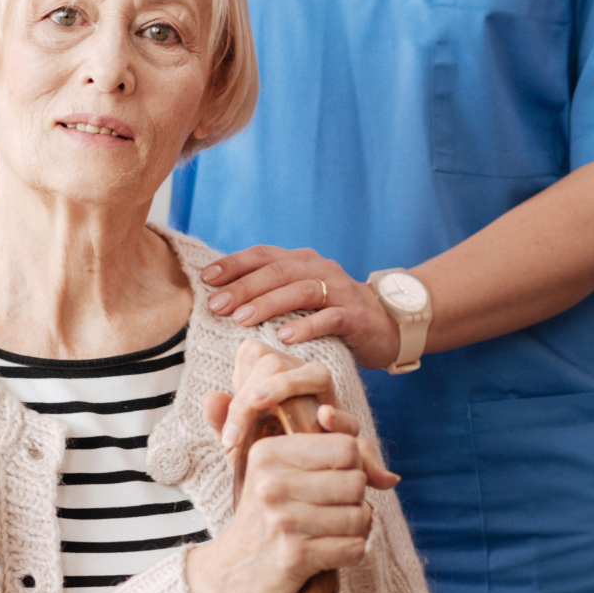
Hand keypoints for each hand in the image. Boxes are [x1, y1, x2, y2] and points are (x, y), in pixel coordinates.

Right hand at [188, 342, 398, 592]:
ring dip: (355, 528)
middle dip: (355, 500)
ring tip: (331, 530)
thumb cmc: (266, 516)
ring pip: (360, 516)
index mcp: (267, 453)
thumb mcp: (277, 473)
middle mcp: (272, 483)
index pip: (346, 447)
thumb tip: (389, 476)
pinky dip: (350, 552)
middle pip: (357, 481)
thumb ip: (329, 456)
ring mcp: (283, 520)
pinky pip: (354, 548)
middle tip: (334, 509)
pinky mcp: (294, 556)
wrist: (231, 571)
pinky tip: (329, 551)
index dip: (352, 466)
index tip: (333, 480)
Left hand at [201, 245, 400, 368]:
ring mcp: (339, 291)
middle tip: (216, 305)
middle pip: (277, 272)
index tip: (206, 278)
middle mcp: (319, 269)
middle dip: (243, 287)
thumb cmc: (331, 312)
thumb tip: (219, 297)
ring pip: (300, 291)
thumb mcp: (300, 297)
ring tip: (242, 319)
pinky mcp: (355, 316)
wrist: (387, 323)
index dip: (233, 264)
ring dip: (268, 304)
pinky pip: (329, 318)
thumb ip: (270, 292)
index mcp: (301, 261)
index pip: (262, 255)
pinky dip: (306, 326)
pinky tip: (284, 337)